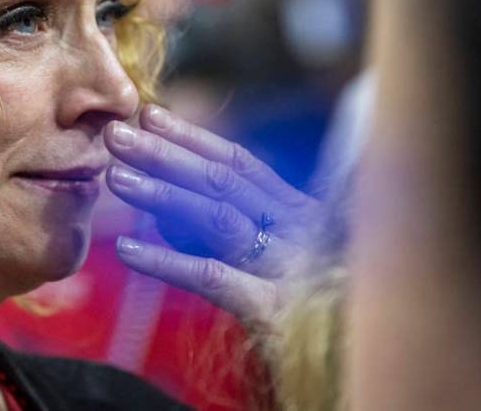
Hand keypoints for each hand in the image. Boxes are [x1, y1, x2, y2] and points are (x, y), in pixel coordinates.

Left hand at [104, 104, 322, 324]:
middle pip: (224, 182)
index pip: (242, 165)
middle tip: (115, 133)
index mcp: (301, 215)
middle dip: (166, 153)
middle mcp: (299, 231)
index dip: (193, 138)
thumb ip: (240, 237)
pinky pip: (214, 278)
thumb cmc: (320, 314)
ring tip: (115, 177)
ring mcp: (292, 268)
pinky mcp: (278, 311)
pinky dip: (167, 261)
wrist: (366, 365)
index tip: (151, 115)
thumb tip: (173, 215)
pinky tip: (127, 248)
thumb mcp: (284, 263)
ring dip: (162, 193)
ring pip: (218, 219)